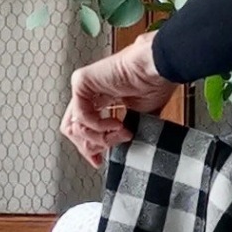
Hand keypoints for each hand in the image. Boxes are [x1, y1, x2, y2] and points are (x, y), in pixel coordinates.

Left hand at [60, 32, 178, 166]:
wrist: (157, 69)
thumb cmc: (154, 84)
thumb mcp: (137, 119)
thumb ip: (120, 134)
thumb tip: (113, 151)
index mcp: (102, 99)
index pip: (83, 127)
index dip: (90, 148)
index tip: (99, 162)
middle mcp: (90, 94)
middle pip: (74, 130)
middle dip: (90, 146)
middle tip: (107, 152)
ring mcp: (83, 87)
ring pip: (75, 127)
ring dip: (100, 138)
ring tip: (121, 132)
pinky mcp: (81, 82)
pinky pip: (81, 116)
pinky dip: (99, 126)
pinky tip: (117, 122)